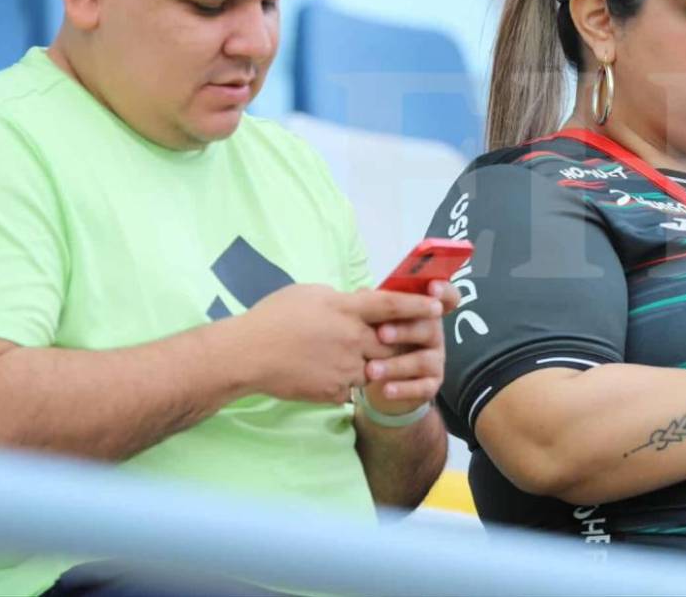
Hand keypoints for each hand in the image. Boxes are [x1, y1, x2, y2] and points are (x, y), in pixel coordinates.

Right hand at [230, 283, 443, 404]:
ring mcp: (345, 367)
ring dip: (375, 365)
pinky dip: (348, 382)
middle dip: (402, 342)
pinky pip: (353, 388)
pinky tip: (327, 375)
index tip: (438, 306)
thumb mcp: (310, 293)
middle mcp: (352, 338)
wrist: (246, 355)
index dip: (418, 305)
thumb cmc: (274, 317)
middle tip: (402, 340)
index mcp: (346, 309)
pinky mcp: (335, 391)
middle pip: (393, 342)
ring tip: (357, 360)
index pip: (392, 306)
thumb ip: (341, 298)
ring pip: (376, 368)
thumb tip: (359, 299)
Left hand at [362, 281, 460, 415]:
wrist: (384, 378)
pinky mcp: (432, 385)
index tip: (432, 288)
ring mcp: (436, 360)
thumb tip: (362, 293)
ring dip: (396, 365)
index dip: (444, 291)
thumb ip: (378, 305)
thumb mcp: (380, 318)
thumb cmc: (382, 338)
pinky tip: (385, 390)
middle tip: (381, 334)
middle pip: (430, 328)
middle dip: (405, 330)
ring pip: (422, 360)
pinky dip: (403, 389)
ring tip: (371, 370)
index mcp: (426, 312)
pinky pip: (422, 388)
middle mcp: (436, 334)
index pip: (448, 297)